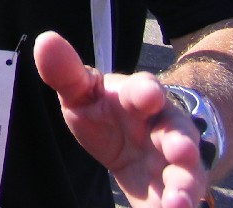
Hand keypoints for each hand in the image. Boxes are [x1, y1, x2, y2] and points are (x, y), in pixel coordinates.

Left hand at [34, 32, 207, 207]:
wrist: (135, 142)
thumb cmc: (106, 112)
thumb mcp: (83, 93)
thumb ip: (66, 73)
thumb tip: (45, 40)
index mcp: (138, 98)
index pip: (144, 90)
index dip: (146, 92)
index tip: (149, 95)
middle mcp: (165, 128)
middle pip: (178, 134)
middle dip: (180, 143)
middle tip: (181, 152)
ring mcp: (175, 162)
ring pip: (187, 172)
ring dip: (185, 186)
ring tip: (178, 203)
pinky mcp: (175, 190)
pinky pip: (182, 201)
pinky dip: (180, 207)